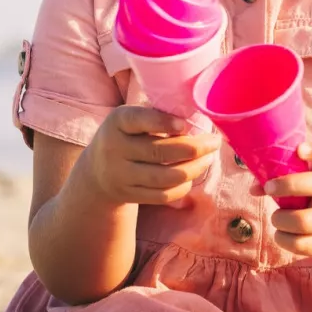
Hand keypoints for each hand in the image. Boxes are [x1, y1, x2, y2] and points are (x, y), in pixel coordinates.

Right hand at [83, 105, 220, 206]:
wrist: (97, 170)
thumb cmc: (127, 136)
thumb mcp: (131, 119)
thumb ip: (156, 116)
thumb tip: (198, 119)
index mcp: (116, 122)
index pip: (137, 120)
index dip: (162, 122)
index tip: (184, 124)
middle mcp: (114, 149)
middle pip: (159, 152)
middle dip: (194, 148)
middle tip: (214, 142)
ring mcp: (121, 175)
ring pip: (165, 177)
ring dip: (194, 168)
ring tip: (208, 158)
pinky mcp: (129, 195)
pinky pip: (163, 195)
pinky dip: (183, 186)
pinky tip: (193, 175)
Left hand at [265, 141, 311, 257]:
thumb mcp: (311, 184)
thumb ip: (284, 178)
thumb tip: (255, 187)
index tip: (300, 150)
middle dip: (290, 184)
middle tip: (270, 188)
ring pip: (303, 221)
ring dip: (280, 218)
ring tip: (277, 217)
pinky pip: (300, 245)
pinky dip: (283, 239)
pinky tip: (282, 234)